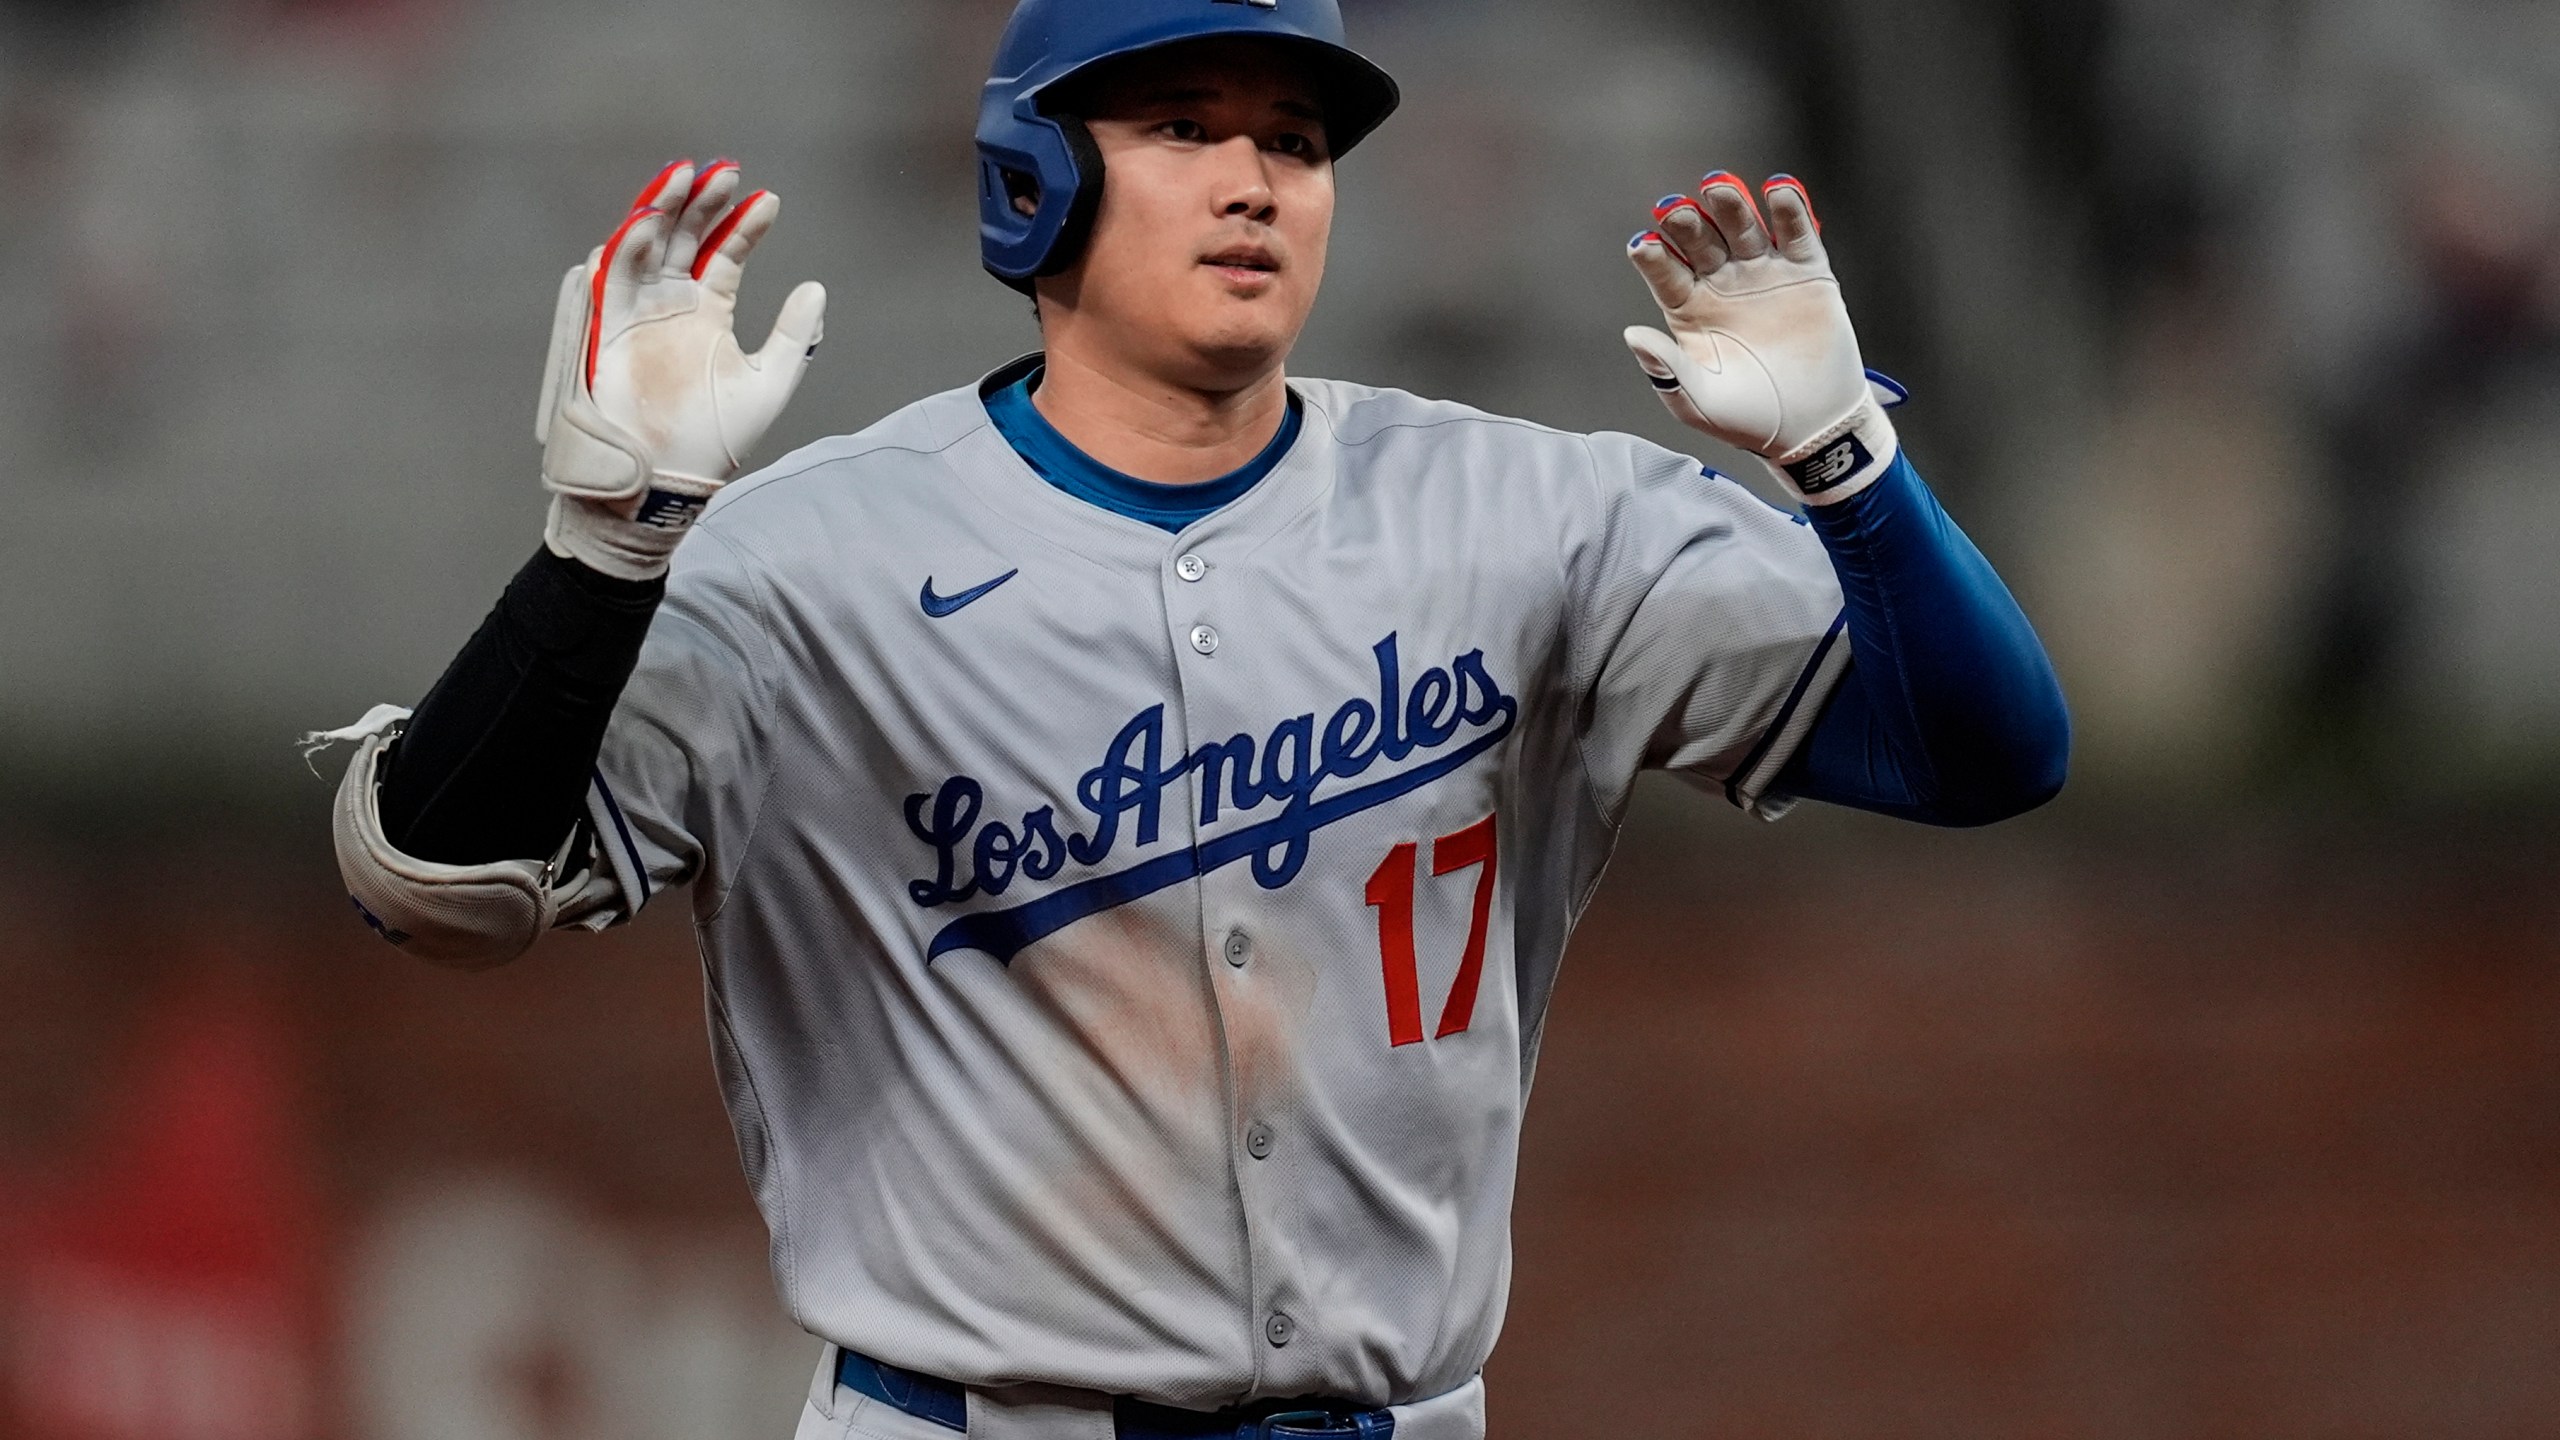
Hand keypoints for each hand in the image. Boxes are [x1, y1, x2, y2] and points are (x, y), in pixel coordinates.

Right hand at [537, 160, 827, 578]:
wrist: (666, 479)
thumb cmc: (715, 439)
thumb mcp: (769, 383)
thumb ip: (792, 336)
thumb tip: (817, 288)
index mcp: (707, 312)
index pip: (725, 254)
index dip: (745, 225)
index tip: (767, 200)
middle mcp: (671, 304)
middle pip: (684, 237)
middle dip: (701, 202)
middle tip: (723, 172)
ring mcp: (638, 312)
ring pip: (646, 246)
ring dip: (660, 210)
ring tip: (682, 176)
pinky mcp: (608, 328)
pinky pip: (612, 279)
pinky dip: (625, 248)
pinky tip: (645, 222)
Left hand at [1624, 172, 1895, 502]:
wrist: (1811, 428)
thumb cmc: (1747, 418)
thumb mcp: (1697, 401)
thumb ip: (1666, 369)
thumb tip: (1632, 336)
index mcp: (1689, 308)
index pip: (1665, 273)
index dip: (1654, 258)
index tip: (1641, 245)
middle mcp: (1723, 283)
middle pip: (1701, 242)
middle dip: (1688, 224)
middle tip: (1675, 209)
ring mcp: (1765, 274)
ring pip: (1744, 230)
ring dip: (1731, 206)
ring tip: (1718, 188)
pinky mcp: (1807, 273)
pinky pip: (1797, 236)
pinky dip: (1790, 211)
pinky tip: (1778, 191)